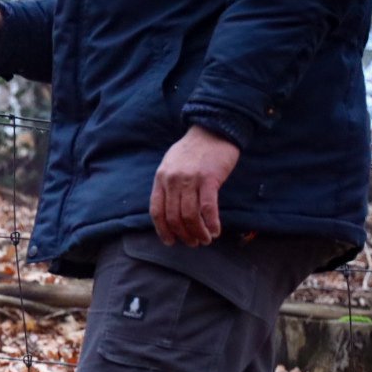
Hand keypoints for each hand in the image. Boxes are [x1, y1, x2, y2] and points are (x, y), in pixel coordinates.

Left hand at [150, 126, 239, 246]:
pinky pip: (208, 208)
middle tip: (192, 243)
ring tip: (205, 239)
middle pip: (174, 217)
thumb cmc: (193, 150)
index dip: (162, 230)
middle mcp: (173, 180)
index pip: (156, 211)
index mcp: (161, 178)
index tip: (170, 241)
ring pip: (190, 215)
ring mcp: (190, 180)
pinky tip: (215, 230)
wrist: (213, 128)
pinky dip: (211, 223)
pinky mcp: (209, 178)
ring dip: (197, 232)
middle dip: (183, 234)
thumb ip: (168, 185)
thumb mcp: (171, 165)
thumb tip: (170, 211)